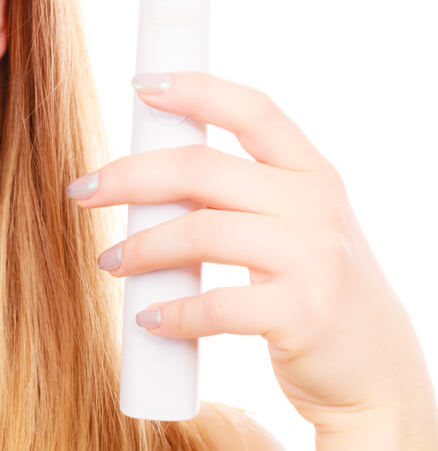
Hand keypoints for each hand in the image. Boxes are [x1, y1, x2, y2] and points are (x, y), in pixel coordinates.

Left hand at [66, 71, 435, 435]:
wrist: (375, 372)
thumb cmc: (312, 288)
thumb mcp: (295, 226)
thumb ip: (241, 194)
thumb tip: (144, 171)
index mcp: (312, 173)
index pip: (252, 110)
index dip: (194, 90)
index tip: (138, 86)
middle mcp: (316, 206)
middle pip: (202, 168)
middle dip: (129, 176)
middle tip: (82, 192)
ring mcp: (313, 259)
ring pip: (200, 231)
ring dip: (140, 247)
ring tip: (109, 261)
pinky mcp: (302, 314)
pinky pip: (215, 304)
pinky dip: (172, 311)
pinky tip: (149, 317)